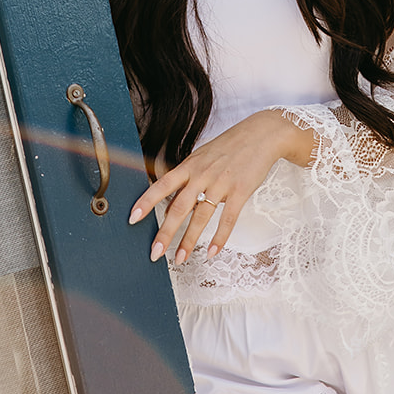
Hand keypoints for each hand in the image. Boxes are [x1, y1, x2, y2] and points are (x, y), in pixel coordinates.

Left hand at [129, 109, 314, 264]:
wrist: (261, 134)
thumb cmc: (230, 146)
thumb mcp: (203, 157)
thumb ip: (187, 179)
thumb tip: (170, 206)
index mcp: (190, 165)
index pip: (162, 185)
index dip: (145, 202)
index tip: (132, 218)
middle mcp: (202, 174)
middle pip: (179, 207)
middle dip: (165, 233)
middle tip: (155, 253)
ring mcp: (221, 183)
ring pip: (201, 216)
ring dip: (189, 241)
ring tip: (180, 259)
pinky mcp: (241, 191)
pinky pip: (228, 218)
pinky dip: (220, 238)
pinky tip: (213, 252)